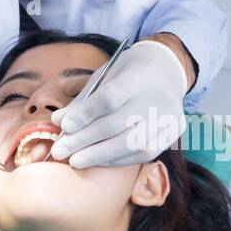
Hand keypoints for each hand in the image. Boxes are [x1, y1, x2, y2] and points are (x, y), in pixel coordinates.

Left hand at [48, 40, 187, 166]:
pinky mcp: (172, 134)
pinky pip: (143, 154)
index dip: (85, 114)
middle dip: (84, 140)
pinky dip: (117, 160)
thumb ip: (84, 99)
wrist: (167, 70)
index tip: (64, 126)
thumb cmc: (128, 72)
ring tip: (74, 161)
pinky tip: (97, 161)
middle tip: (60, 151)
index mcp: (138, 76)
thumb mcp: (105, 75)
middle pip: (117, 125)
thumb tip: (58, 122)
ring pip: (131, 144)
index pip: (110, 98)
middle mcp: (157, 98)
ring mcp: (168, 118)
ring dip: (99, 155)